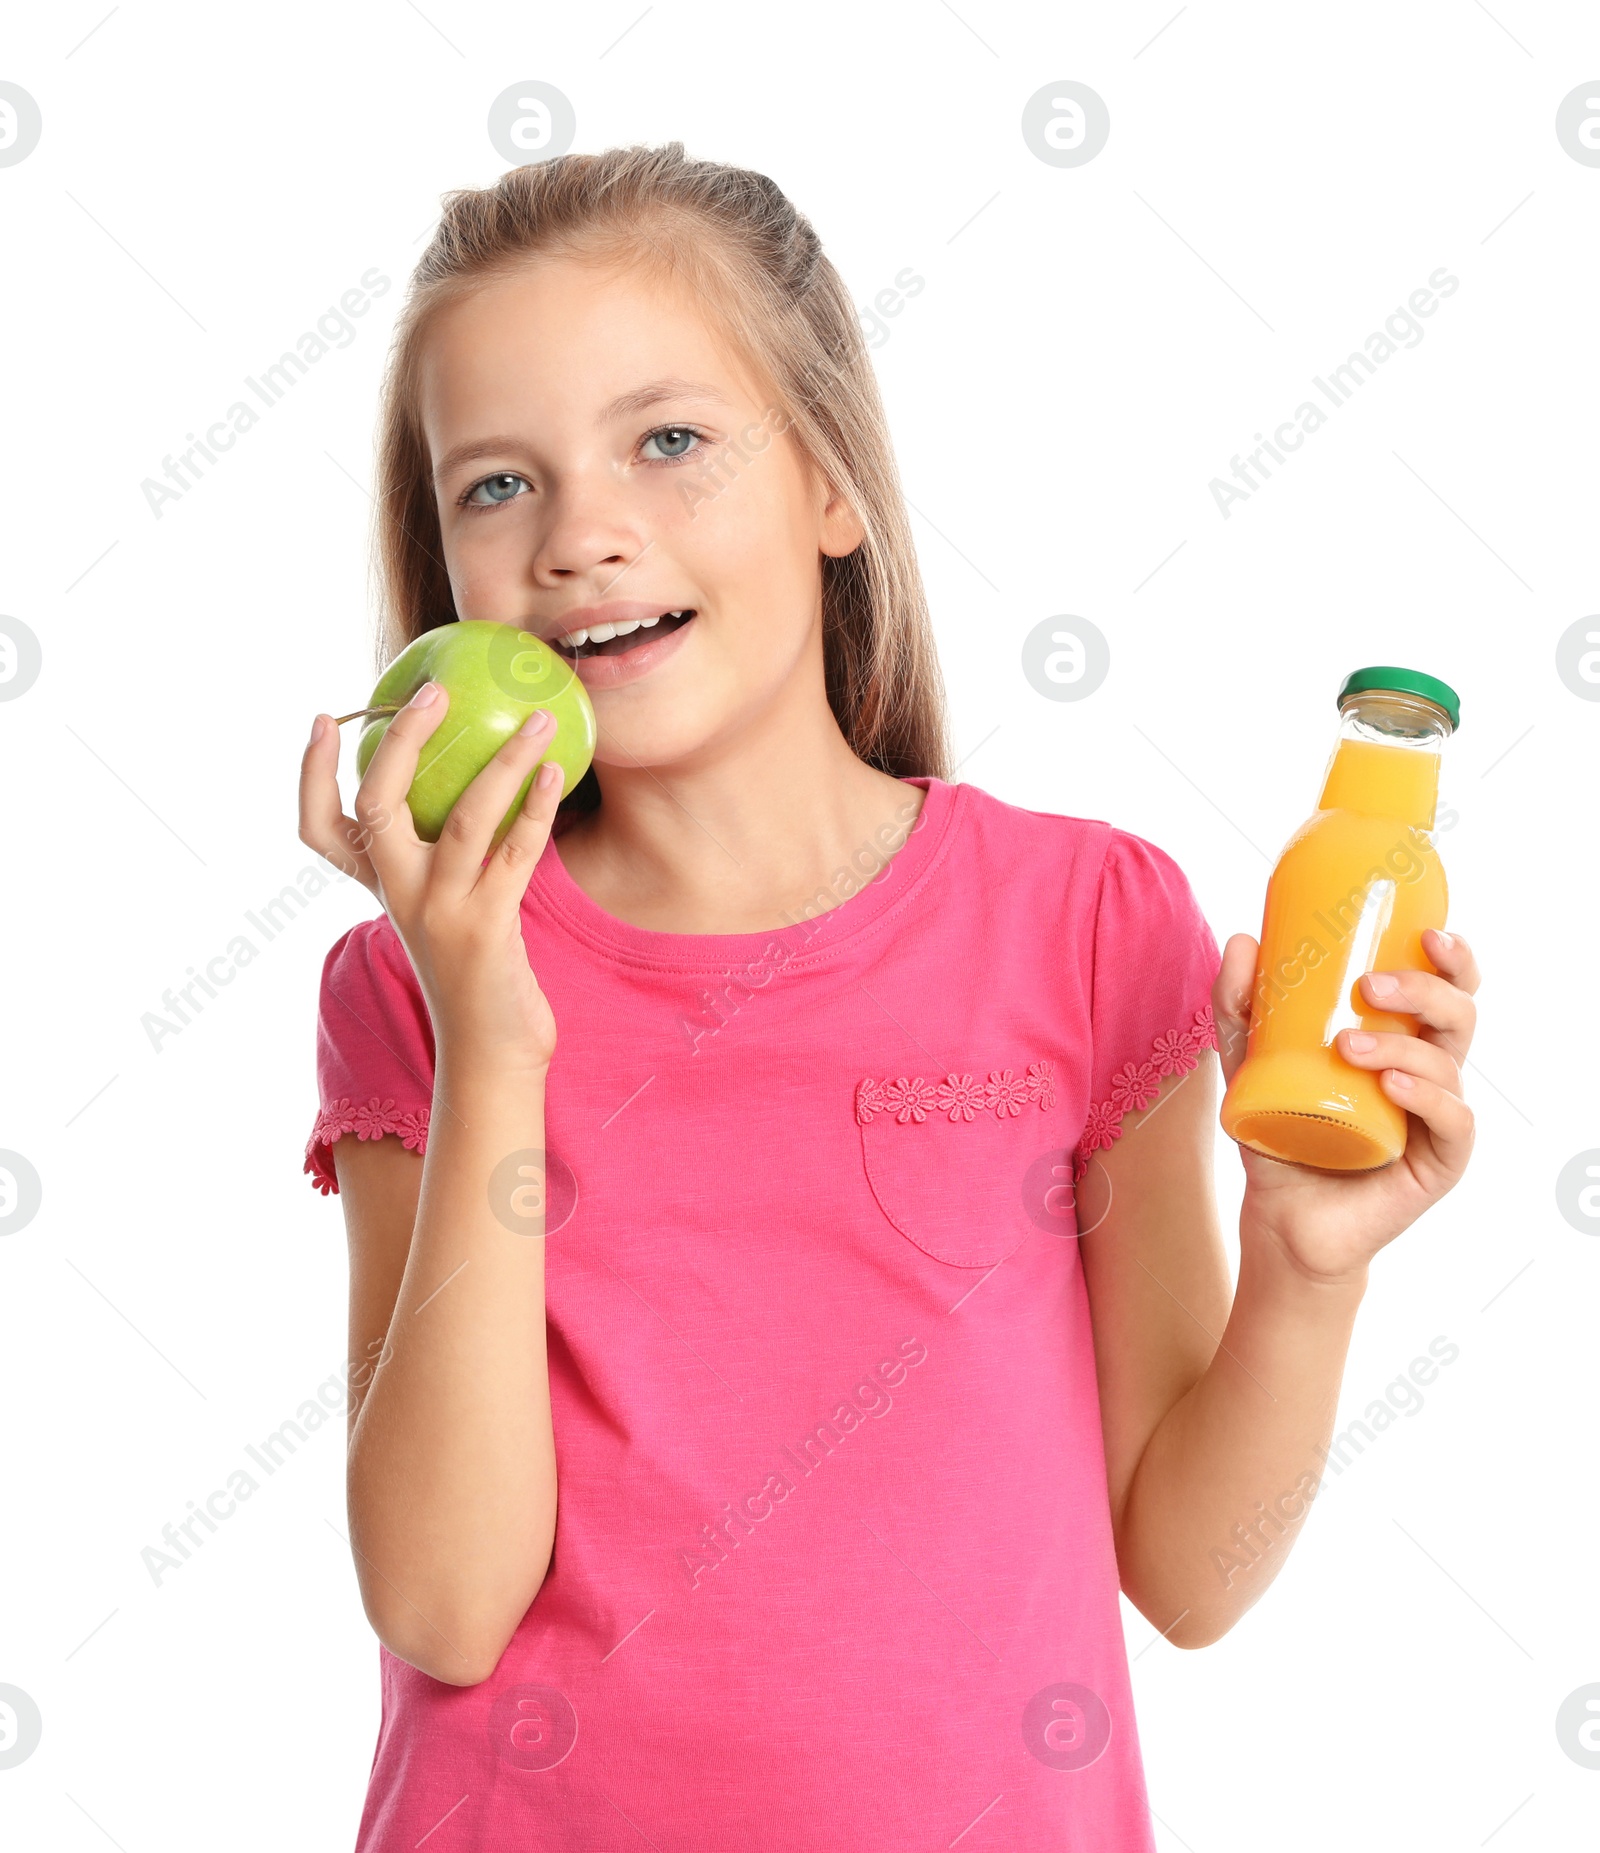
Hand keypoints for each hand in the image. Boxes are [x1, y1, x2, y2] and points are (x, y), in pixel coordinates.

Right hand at [298, 681, 562, 1073]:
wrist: (491, 1055)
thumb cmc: (477, 974)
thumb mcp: (442, 912)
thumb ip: (442, 861)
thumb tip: (476, 782)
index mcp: (382, 889)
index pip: (320, 829)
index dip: (311, 774)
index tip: (323, 718)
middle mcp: (400, 896)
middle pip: (376, 807)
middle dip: (401, 742)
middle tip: (434, 692)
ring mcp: (441, 912)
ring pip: (461, 819)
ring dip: (503, 764)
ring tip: (536, 722)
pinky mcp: (487, 928)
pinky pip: (514, 854)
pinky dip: (535, 811)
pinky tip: (555, 775)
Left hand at [1212, 927, 1478, 1285]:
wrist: (1279, 1217)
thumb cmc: (1279, 1132)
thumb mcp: (1249, 1062)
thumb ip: (1240, 1005)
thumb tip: (1244, 939)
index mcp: (1400, 1039)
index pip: (1445, 988)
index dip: (1453, 958)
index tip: (1427, 934)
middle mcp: (1427, 1072)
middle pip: (1458, 1014)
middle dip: (1424, 990)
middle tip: (1370, 987)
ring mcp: (1436, 1117)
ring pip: (1449, 1062)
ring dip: (1403, 1045)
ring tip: (1347, 1047)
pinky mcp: (1439, 1163)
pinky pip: (1454, 1121)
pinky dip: (1428, 1097)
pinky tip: (1394, 1088)